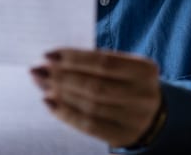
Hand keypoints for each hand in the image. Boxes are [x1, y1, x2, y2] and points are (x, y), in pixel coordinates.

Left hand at [30, 48, 161, 147]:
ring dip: (60, 94)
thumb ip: (96, 63)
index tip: (48, 54)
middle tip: (37, 69)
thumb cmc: (128, 83)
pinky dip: (66, 113)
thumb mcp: (124, 68)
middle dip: (62, 76)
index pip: (103, 61)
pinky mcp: (123, 135)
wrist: (153, 116)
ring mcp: (135, 118)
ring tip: (41, 84)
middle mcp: (143, 94)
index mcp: (145, 69)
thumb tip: (53, 60)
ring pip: (90, 106)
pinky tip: (49, 103)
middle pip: (95, 85)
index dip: (73, 58)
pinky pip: (89, 125)